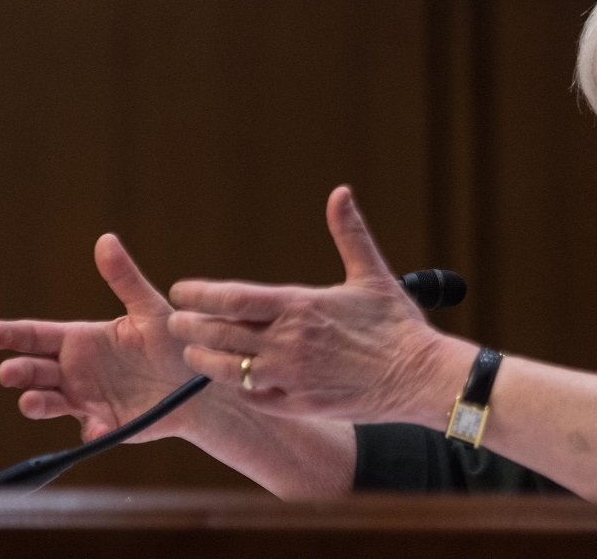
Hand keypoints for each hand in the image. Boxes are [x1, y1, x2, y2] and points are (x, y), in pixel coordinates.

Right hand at [0, 235, 197, 441]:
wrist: (199, 382)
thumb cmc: (172, 342)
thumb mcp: (151, 309)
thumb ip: (125, 280)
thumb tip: (106, 240)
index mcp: (81, 339)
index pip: (36, 335)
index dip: (8, 334)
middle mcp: (76, 370)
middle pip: (34, 371)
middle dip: (18, 372)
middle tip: (9, 372)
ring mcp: (86, 399)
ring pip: (49, 402)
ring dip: (37, 403)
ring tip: (32, 401)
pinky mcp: (106, 423)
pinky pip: (91, 429)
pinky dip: (91, 429)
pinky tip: (96, 427)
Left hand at [167, 185, 449, 422]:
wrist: (420, 377)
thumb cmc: (398, 324)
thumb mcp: (373, 274)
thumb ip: (349, 233)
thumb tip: (341, 192)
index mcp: (300, 306)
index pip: (232, 297)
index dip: (199, 294)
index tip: (181, 291)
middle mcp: (289, 342)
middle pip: (220, 335)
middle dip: (191, 328)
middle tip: (177, 323)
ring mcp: (292, 377)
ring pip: (230, 370)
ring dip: (205, 362)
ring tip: (194, 354)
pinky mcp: (300, 404)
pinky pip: (255, 397)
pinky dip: (240, 388)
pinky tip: (234, 381)